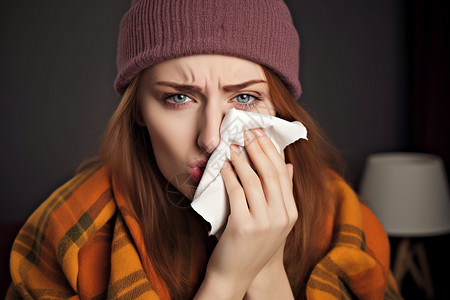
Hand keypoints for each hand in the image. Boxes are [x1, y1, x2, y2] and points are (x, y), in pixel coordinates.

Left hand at [195, 128, 296, 298]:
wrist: (237, 275)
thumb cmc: (253, 245)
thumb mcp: (275, 221)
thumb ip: (282, 193)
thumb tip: (288, 165)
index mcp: (290, 213)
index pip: (282, 174)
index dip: (271, 150)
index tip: (261, 133)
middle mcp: (282, 217)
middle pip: (270, 173)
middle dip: (258, 148)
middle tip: (247, 132)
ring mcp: (264, 223)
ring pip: (253, 180)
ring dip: (242, 159)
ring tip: (233, 145)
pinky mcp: (244, 227)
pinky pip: (236, 193)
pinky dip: (229, 175)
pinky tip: (224, 165)